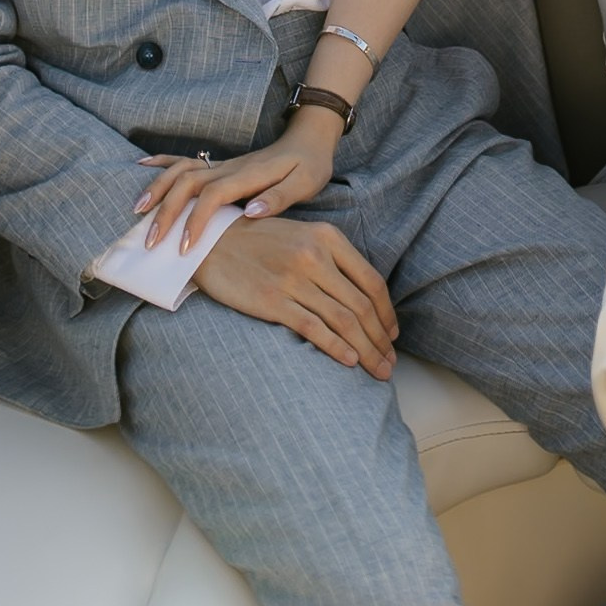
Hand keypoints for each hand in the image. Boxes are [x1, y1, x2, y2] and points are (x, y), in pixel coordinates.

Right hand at [135, 118, 339, 250]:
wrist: (309, 139)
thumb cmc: (309, 165)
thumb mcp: (305, 183)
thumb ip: (280, 198)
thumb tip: (252, 211)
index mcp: (248, 176)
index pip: (212, 195)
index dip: (195, 220)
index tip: (183, 247)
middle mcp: (229, 168)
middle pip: (187, 183)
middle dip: (165, 210)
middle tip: (149, 241)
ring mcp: (222, 165)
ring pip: (181, 171)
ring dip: (158, 188)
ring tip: (137, 210)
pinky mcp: (220, 166)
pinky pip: (186, 161)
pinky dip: (162, 162)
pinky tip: (142, 166)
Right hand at [194, 216, 398, 378]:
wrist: (213, 242)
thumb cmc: (261, 241)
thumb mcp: (303, 235)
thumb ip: (333, 260)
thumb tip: (364, 298)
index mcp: (327, 237)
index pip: (371, 281)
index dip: (386, 313)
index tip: (392, 335)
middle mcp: (315, 256)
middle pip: (361, 306)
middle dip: (380, 339)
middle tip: (390, 363)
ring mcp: (294, 278)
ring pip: (343, 321)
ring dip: (366, 350)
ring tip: (378, 370)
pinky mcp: (272, 301)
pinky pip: (313, 328)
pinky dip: (336, 347)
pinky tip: (349, 362)